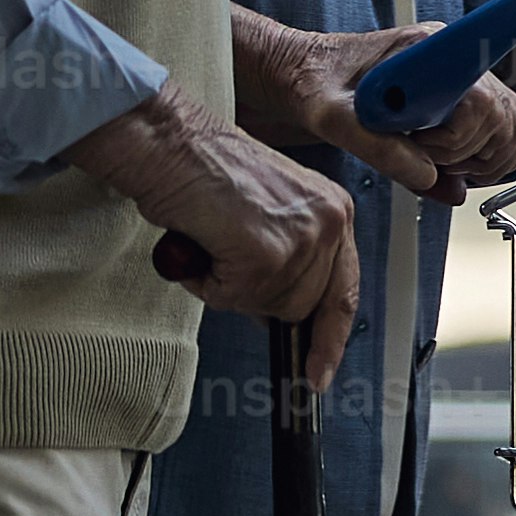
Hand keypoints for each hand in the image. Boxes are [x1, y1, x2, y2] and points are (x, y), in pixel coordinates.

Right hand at [61, 84, 360, 385]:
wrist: (170, 144)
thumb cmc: (203, 170)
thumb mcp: (269, 212)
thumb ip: (291, 257)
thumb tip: (283, 311)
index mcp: (334, 210)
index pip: (344, 291)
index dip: (329, 337)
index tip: (320, 372)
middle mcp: (330, 221)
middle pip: (302, 307)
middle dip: (258, 296)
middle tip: (227, 256)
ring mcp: (302, 238)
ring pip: (268, 307)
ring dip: (230, 287)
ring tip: (214, 241)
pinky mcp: (268, 252)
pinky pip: (235, 299)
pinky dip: (209, 282)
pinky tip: (204, 243)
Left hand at [238, 7, 515, 199]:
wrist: (301, 74)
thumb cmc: (312, 83)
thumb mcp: (331, 119)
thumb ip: (378, 149)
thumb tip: (429, 178)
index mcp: (426, 50)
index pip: (481, 97)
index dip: (463, 136)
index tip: (431, 149)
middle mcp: (454, 57)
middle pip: (506, 117)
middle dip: (469, 154)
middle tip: (423, 158)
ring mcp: (463, 77)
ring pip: (514, 127)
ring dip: (482, 159)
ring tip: (434, 161)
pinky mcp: (464, 98)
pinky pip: (507, 132)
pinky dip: (488, 160)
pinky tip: (448, 164)